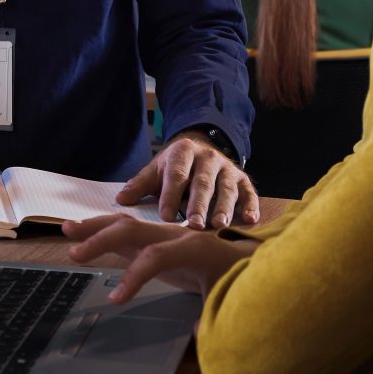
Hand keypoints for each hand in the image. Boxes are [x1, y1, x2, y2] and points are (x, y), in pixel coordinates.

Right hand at [63, 212, 238, 303]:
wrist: (253, 260)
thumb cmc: (243, 280)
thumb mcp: (232, 299)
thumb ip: (216, 316)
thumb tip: (198, 332)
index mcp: (195, 249)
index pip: (156, 257)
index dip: (134, 276)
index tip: (116, 300)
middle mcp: (177, 235)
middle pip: (134, 231)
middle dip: (102, 240)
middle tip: (74, 254)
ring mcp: (166, 235)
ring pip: (127, 225)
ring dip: (96, 227)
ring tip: (67, 230)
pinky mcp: (160, 240)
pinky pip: (130, 232)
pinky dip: (105, 231)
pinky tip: (86, 232)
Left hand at [119, 133, 258, 228]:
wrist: (202, 148)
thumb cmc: (176, 168)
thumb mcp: (157, 170)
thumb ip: (140, 185)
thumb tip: (121, 200)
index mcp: (182, 153)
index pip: (176, 175)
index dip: (171, 195)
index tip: (166, 216)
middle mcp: (208, 158)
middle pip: (202, 183)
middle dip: (198, 204)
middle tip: (193, 225)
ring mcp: (227, 168)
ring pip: (226, 188)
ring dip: (224, 207)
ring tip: (219, 225)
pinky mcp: (244, 179)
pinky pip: (249, 192)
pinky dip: (251, 206)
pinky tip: (251, 221)